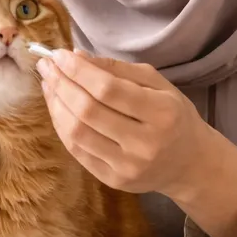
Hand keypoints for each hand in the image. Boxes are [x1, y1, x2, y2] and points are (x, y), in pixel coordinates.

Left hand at [35, 50, 204, 196]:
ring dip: (55, 104)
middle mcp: (145, 143)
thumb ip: (118, 69)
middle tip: (46, 65)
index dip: (78, 71)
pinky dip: (61, 125)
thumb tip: (77, 56)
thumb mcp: (158, 84)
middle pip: (88, 111)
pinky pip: (77, 151)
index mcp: (162, 113)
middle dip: (61, 84)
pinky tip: (57, 107)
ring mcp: (127, 166)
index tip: (59, 55)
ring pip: (77, 133)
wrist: (190, 164)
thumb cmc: (172, 116)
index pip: (108, 89)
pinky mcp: (113, 181)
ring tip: (48, 84)